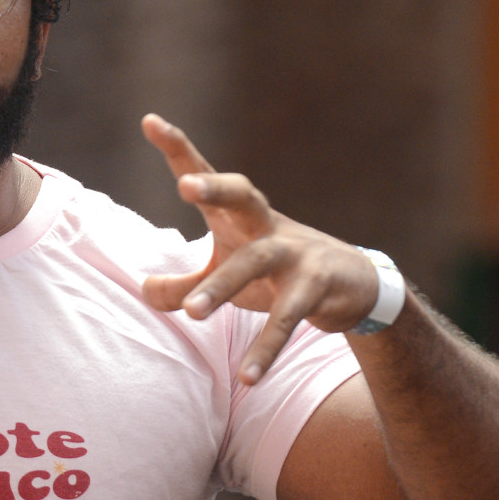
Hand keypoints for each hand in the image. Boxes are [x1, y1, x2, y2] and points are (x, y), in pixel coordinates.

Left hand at [139, 114, 383, 382]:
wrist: (354, 288)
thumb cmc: (277, 274)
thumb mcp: (228, 275)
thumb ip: (185, 285)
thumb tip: (144, 290)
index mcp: (239, 216)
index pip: (206, 176)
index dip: (179, 149)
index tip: (151, 121)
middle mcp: (265, 226)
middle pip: (242, 196)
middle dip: (215, 187)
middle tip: (185, 186)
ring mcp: (295, 253)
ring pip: (258, 262)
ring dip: (225, 287)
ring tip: (194, 314)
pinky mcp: (317, 287)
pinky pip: (289, 318)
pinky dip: (267, 348)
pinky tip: (248, 377)